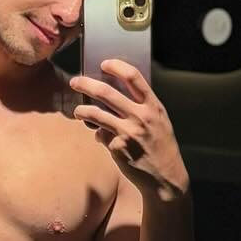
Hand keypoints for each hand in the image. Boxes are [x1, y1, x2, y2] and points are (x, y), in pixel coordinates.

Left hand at [69, 60, 189, 199]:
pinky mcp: (117, 148)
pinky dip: (98, 135)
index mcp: (153, 106)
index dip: (116, 67)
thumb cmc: (161, 145)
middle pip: (106, 93)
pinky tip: (103, 138)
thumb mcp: (159, 120)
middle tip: (75, 81)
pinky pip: (100, 135)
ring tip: (78, 111)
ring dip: (82, 110)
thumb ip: (142, 106)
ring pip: (95, 114)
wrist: (165, 176)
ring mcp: (128, 133)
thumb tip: (115, 90)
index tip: (104, 64)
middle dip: (86, 84)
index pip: (133, 77)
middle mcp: (141, 117)